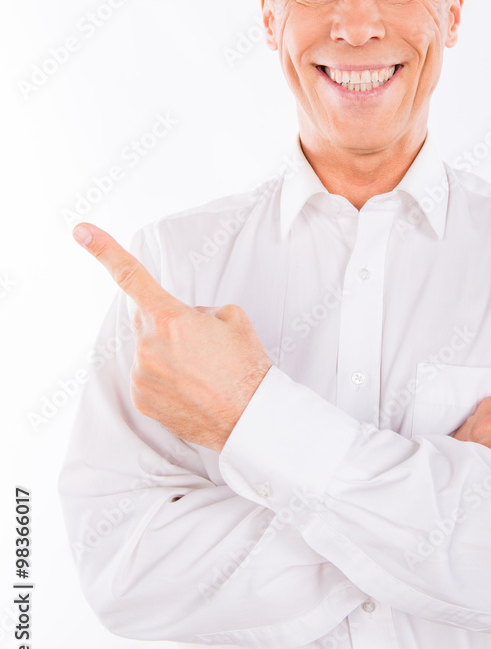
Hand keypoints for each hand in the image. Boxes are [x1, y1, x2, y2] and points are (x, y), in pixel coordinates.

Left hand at [72, 222, 271, 451]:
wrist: (250, 417)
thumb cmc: (246, 367)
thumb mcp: (232, 317)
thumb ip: (197, 310)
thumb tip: (183, 320)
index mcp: (170, 317)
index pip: (131, 276)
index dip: (103, 250)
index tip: (81, 231)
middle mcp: (149, 345)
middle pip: (147, 319)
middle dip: (168, 323)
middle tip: (201, 344)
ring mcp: (142, 374)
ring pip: (148, 350)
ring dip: (168, 354)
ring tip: (202, 371)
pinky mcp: (141, 400)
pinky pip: (147, 377)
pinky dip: (165, 378)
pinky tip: (191, 387)